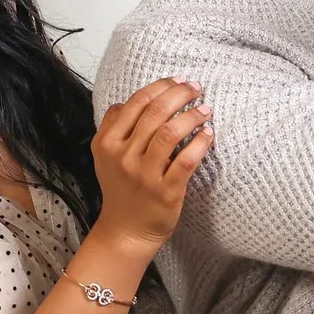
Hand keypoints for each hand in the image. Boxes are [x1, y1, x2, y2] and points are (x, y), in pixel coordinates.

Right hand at [91, 80, 213, 256]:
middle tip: (197, 88)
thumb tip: (132, 100)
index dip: (161, 87)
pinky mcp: (165, 192)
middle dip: (180, 94)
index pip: (136, 102)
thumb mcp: (105, 156)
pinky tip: (208, 134)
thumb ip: (112, 126)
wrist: (125, 231)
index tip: (179, 82)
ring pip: (170, 133)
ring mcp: (144, 175)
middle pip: (155, 112)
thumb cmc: (121, 189)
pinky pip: (186, 161)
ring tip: (205, 110)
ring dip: (192, 116)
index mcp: (108, 143)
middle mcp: (124, 156)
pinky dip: (200, 143)